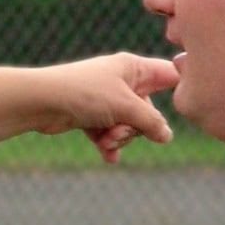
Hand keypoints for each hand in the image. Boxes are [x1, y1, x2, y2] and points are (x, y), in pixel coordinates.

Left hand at [40, 52, 180, 161]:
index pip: (169, 75)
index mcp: (133, 68)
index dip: (180, 88)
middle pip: (147, 111)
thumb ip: (151, 122)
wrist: (40, 102)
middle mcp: (121, 81)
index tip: (185, 105)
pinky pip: (108, 133)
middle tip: (118, 131)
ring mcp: (105, 98)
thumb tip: (167, 136)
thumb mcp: (125, 107)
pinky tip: (106, 155)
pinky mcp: (90, 115)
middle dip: (135, 128)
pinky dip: (107, 144)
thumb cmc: (84, 93)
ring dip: (118, 138)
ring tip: (105, 140)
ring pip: (127, 126)